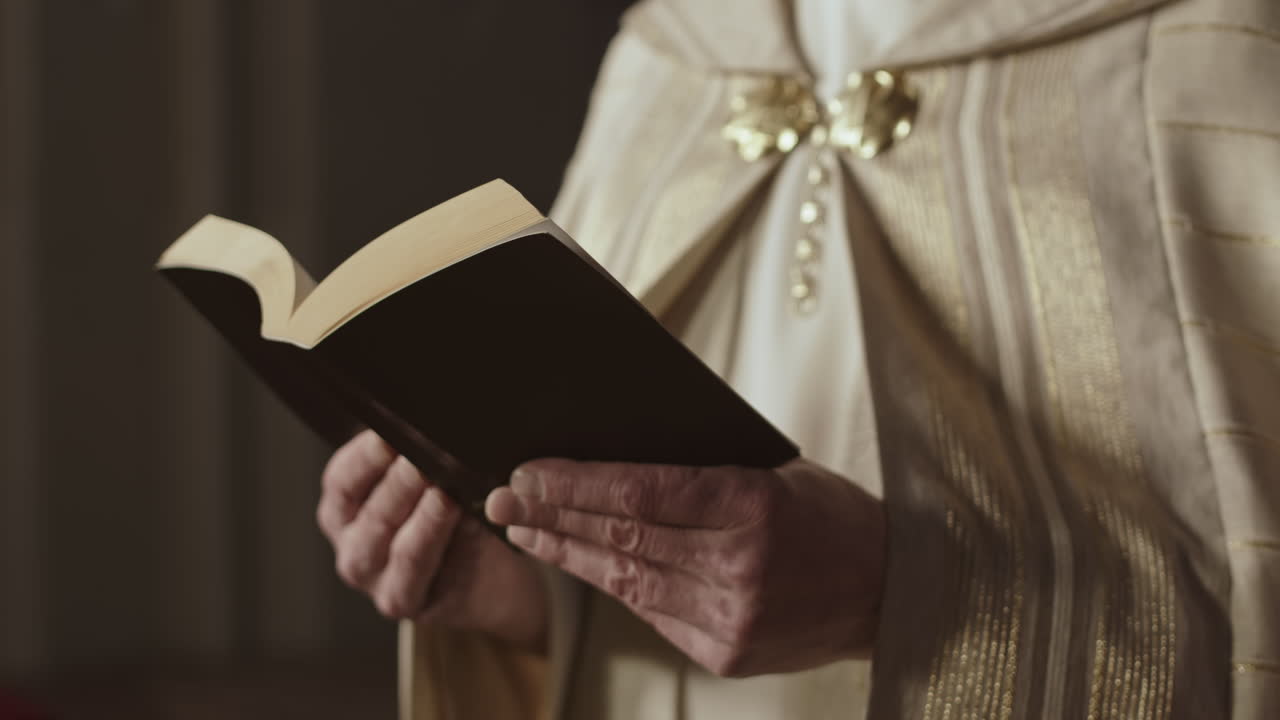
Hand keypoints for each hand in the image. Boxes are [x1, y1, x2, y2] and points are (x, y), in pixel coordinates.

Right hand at [317, 429, 547, 651]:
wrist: (499, 573)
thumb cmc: (462, 516)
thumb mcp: (442, 480)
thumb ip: (427, 458)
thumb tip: (436, 427)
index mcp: (347, 508)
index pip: (343, 478)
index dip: (365, 455)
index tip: (391, 432)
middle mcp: (352, 543)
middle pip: (367, 509)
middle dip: (397, 479)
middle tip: (423, 454)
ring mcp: (373, 578)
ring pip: (384, 539)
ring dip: (414, 508)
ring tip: (440, 485)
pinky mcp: (400, 601)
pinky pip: (412, 568)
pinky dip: (431, 536)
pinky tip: (451, 511)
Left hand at [484, 458, 884, 676]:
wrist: (891, 592)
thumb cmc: (830, 517)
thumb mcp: (774, 472)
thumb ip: (702, 473)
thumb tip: (613, 461)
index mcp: (754, 505)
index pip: (642, 492)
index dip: (576, 483)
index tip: (529, 471)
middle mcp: (740, 566)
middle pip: (623, 536)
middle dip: (554, 516)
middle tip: (502, 499)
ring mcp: (731, 617)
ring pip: (627, 580)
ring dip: (568, 554)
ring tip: (523, 531)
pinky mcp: (725, 653)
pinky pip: (653, 613)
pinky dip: (614, 584)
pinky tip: (580, 563)